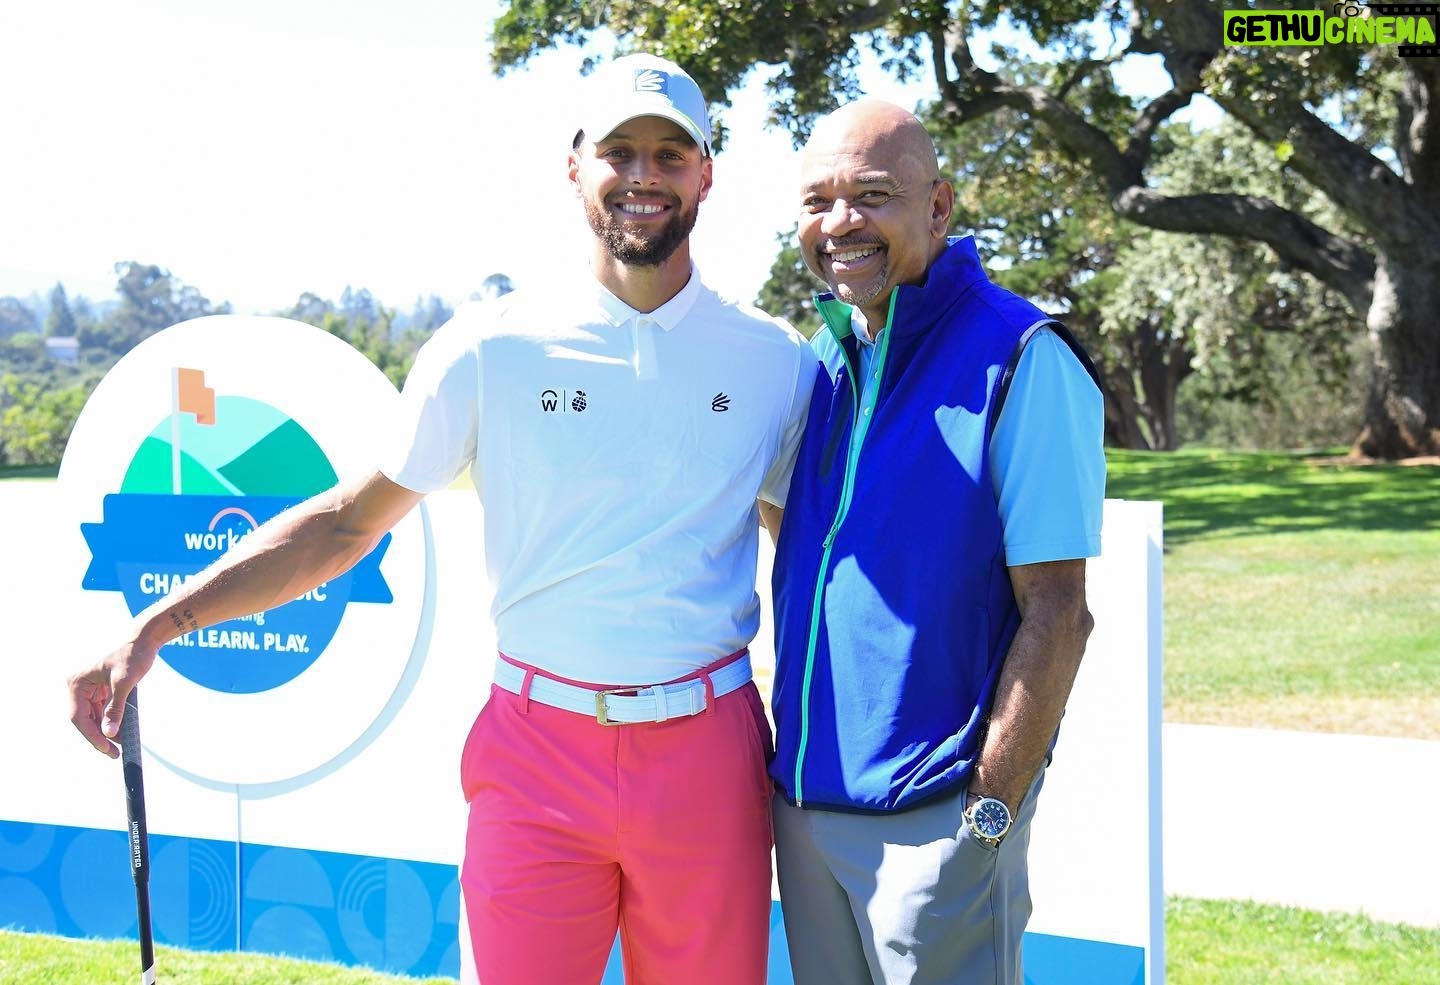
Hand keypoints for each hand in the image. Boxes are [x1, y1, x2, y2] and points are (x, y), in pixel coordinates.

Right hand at [68, 641, 155, 757]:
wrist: (145, 642)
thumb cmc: (133, 657)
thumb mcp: (124, 683)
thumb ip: (115, 708)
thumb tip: (109, 733)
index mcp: (78, 683)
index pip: (79, 717)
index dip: (91, 735)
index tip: (106, 749)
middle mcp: (79, 687)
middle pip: (84, 720)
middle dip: (98, 737)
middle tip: (114, 754)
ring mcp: (89, 690)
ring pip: (93, 718)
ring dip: (105, 733)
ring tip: (120, 746)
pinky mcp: (101, 692)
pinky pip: (102, 712)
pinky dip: (111, 723)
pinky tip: (121, 734)